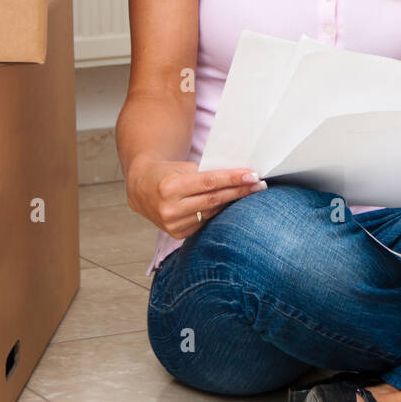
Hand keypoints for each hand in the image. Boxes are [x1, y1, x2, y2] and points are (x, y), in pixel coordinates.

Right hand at [127, 157, 267, 239]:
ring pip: (212, 212)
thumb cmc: (165, 173)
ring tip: (251, 193)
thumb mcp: (181, 167)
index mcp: (169, 187)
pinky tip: (232, 206)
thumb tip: (238, 177)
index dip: (232, 179)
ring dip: (233, 203)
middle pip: (213, 199)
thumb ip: (205, 174)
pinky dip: (219, 213)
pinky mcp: (177, 234)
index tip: (252, 175)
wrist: (141, 188)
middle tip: (259, 184)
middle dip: (239, 191)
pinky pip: (205, 222)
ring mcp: (172, 225)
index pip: (208, 183)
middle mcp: (170, 209)